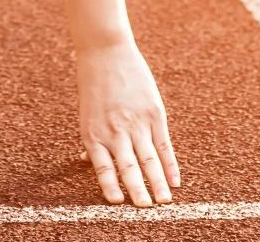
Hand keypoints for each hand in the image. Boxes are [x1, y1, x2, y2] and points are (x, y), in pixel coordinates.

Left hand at [76, 41, 179, 206]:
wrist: (106, 52)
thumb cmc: (93, 84)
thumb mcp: (85, 112)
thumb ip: (91, 137)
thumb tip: (85, 159)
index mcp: (93, 133)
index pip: (102, 167)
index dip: (110, 185)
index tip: (118, 202)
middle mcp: (114, 131)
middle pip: (128, 167)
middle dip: (137, 190)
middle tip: (146, 208)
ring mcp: (135, 122)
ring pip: (148, 159)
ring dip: (157, 182)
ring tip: (164, 200)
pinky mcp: (153, 113)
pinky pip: (163, 144)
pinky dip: (170, 164)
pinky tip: (175, 180)